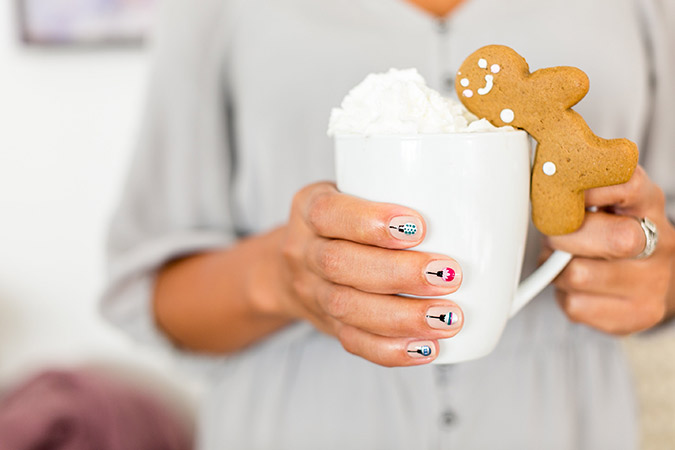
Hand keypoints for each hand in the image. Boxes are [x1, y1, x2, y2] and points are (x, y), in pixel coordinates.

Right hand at [273, 182, 463, 365]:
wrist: (297, 264)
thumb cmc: (346, 221)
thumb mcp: (355, 190)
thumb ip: (397, 190)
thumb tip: (480, 200)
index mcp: (310, 208)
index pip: (328, 212)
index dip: (369, 221)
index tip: (418, 227)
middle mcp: (304, 251)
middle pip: (339, 264)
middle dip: (397, 273)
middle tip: (447, 275)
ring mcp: (313, 292)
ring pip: (346, 308)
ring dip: (401, 316)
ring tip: (447, 317)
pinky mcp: (327, 325)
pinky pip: (353, 343)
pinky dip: (391, 349)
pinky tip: (426, 348)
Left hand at [546, 166, 674, 334]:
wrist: (649, 277)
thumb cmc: (611, 232)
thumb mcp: (603, 201)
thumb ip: (579, 188)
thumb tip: (541, 179)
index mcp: (648, 203)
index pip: (627, 184)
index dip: (587, 189)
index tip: (561, 191)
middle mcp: (660, 242)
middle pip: (615, 239)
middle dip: (565, 236)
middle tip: (554, 235)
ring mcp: (652, 282)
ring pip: (581, 275)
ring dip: (557, 269)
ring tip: (562, 261)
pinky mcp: (637, 314)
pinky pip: (576, 305)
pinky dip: (563, 295)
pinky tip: (574, 286)